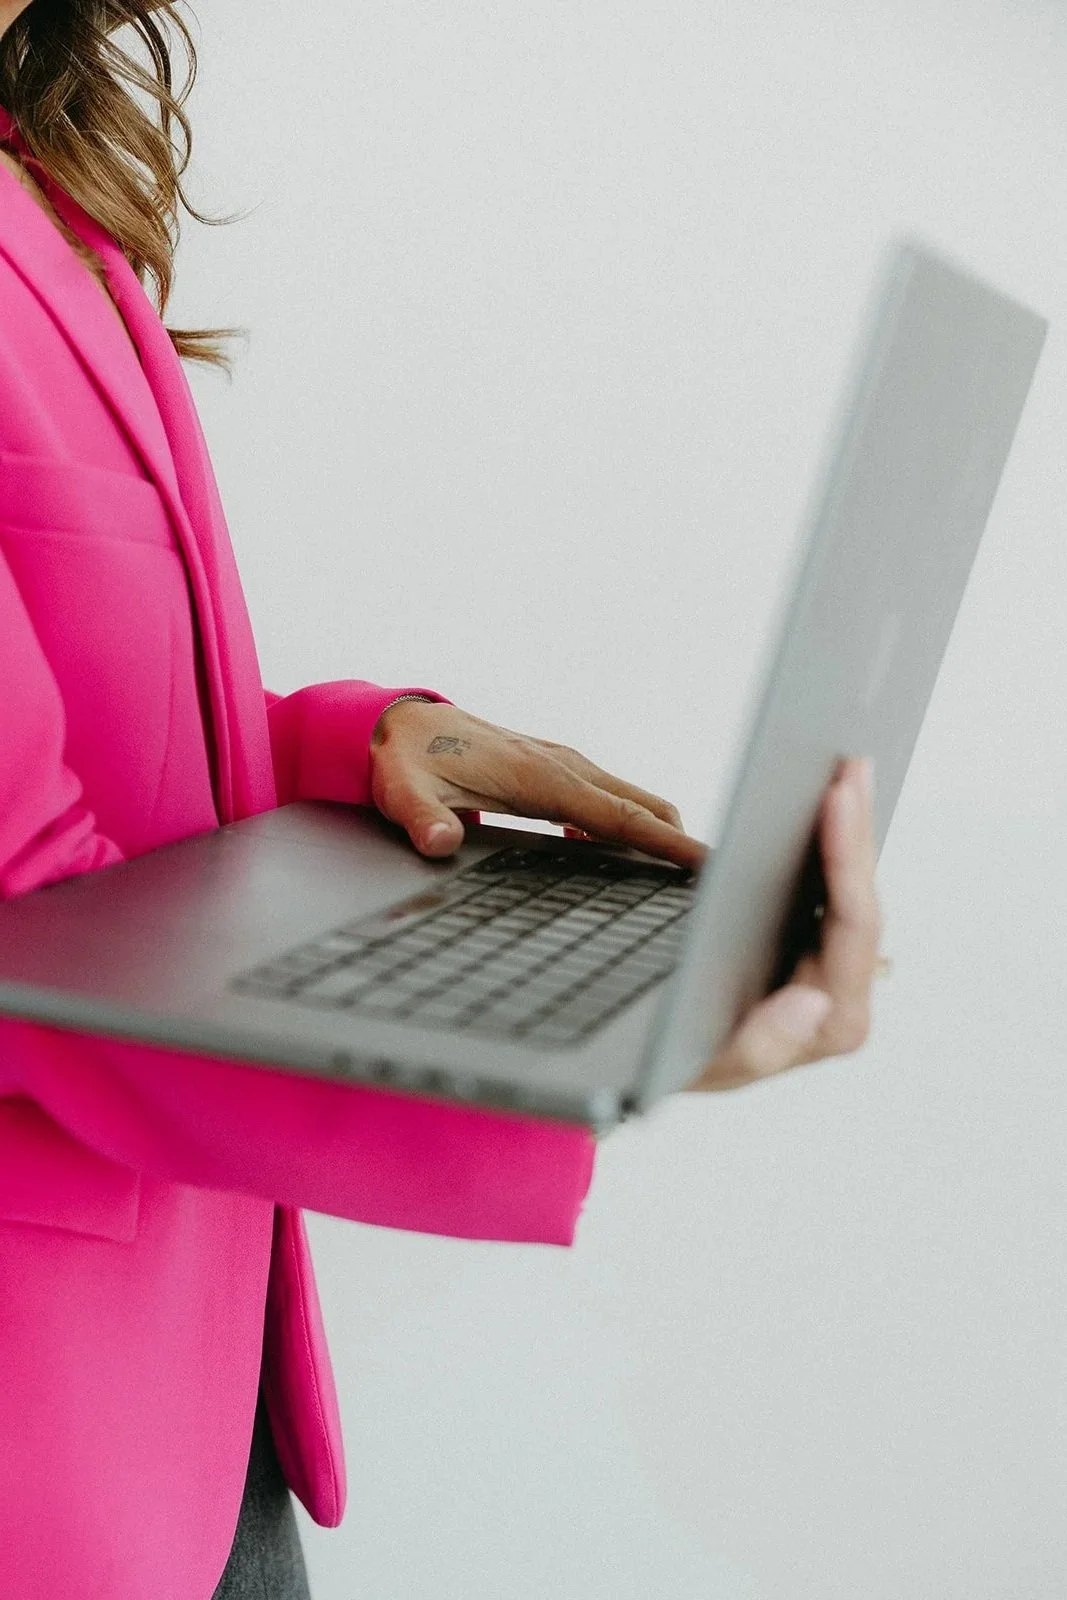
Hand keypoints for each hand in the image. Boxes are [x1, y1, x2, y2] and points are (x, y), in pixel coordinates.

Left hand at [369, 699, 705, 868]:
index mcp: (541, 777)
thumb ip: (423, 822)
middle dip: (679, 839)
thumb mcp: (405, 795)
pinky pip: (606, 799)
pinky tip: (613, 853)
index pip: (620, 816)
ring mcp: (562, 764)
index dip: (667, 842)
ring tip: (679, 873)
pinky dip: (628, 823)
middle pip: (642, 805)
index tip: (708, 863)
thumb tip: (439, 844)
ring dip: (656, 831)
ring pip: (629, 800)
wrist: (396, 723)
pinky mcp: (553, 769)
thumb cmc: (405, 761)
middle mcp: (563, 766)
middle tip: (714, 881)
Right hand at [686, 756, 880, 1089]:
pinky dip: (831, 840)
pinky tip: (826, 800)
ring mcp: (832, 967)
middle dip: (855, 826)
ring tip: (844, 769)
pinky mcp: (812, 946)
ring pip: (852, 886)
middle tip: (848, 764)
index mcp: (833, 1022)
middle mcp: (844, 993)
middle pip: (862, 898)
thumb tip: (814, 1001)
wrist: (661, 1063)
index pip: (853, 929)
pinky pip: (832, 885)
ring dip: (849, 825)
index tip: (836, 798)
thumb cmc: (680, 1065)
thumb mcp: (706, 1065)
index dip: (847, 858)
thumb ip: (759, 1046)